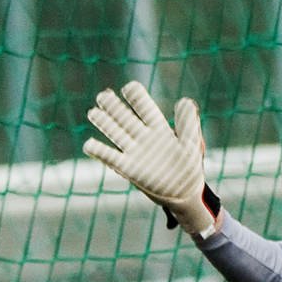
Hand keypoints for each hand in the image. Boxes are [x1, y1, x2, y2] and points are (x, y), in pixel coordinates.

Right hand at [83, 81, 217, 235]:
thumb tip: (185, 101)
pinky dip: (100, 151)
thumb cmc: (189, 168)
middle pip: (125, 118)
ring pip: (115, 134)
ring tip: (93, 112)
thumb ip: (187, 124)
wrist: (183, 193)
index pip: (145, 108)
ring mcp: (134, 151)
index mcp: (159, 128)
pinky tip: (88, 144)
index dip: (137, 98)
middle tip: (102, 96)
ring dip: (104, 124)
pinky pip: (111, 157)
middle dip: (114, 107)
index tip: (129, 88)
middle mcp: (143, 136)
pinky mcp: (128, 168)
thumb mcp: (192, 145)